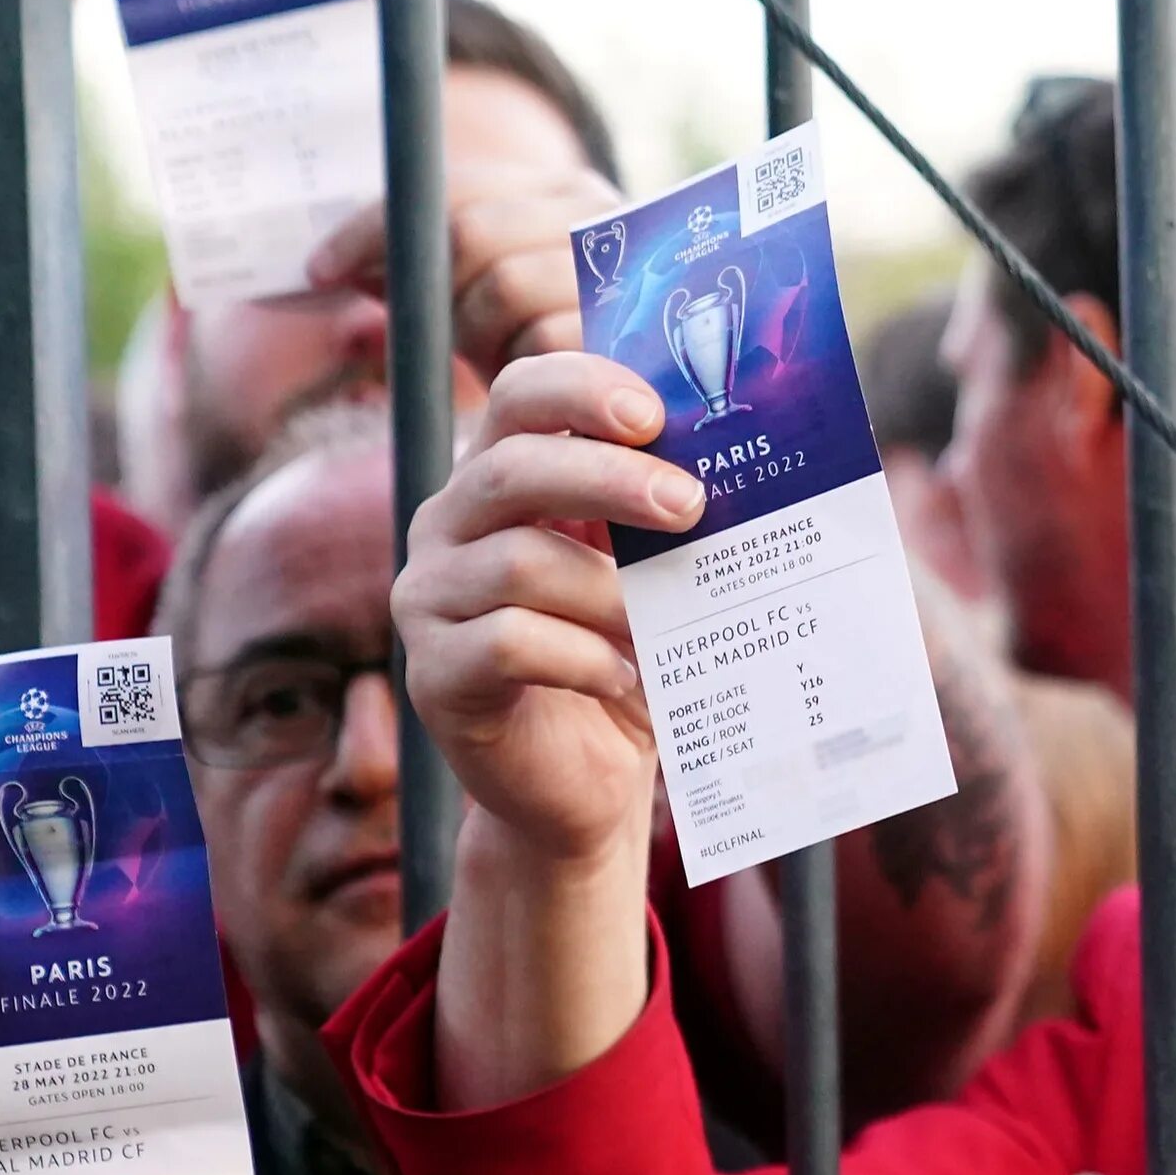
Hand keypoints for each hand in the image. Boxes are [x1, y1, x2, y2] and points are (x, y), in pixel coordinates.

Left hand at [305, 161, 624, 382]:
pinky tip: (531, 389)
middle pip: (470, 232)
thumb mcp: (484, 304)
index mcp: (562, 189)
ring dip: (480, 334)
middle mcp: (599, 211)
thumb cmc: (549, 357)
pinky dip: (520, 368)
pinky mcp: (635, 333)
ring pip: (505, 285)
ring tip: (501, 362)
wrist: (657, 425)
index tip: (318, 271)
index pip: (449, 186)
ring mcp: (622, 265)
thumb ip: (432, 269)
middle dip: (436, 290)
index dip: (373, 227)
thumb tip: (323, 268)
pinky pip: (544, 343)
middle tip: (445, 338)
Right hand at [394, 353, 703, 865]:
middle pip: (511, 470)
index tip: (655, 414)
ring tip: (667, 627)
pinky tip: (626, 678)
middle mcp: (447, 527)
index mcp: (499, 481)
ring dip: (611, 593)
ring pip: (518, 564)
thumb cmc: (624, 662)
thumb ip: (664, 516)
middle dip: (608, 478)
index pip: (520, 397)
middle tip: (691, 506)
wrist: (584, 785)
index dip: (580, 389)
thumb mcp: (648, 576)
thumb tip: (747, 457)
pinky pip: (508, 644)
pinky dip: (584, 658)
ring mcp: (428, 600)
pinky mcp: (434, 674)